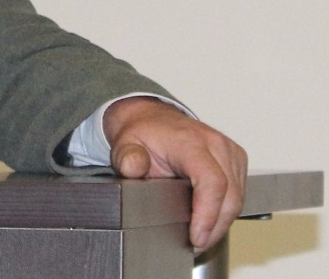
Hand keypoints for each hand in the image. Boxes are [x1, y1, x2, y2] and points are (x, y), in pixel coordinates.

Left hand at [103, 97, 247, 252]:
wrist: (152, 119)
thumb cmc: (143, 133)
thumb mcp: (125, 144)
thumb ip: (127, 158)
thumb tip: (133, 167)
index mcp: (190, 141)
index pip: (212, 181)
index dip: (207, 213)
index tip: (196, 236)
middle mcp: (216, 144)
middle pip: (230, 195)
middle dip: (214, 227)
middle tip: (194, 245)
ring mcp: (230, 152)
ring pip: (238, 198)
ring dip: (221, 222)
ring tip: (199, 237)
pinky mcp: (236, 160)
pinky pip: (239, 193)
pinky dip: (225, 211)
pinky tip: (209, 221)